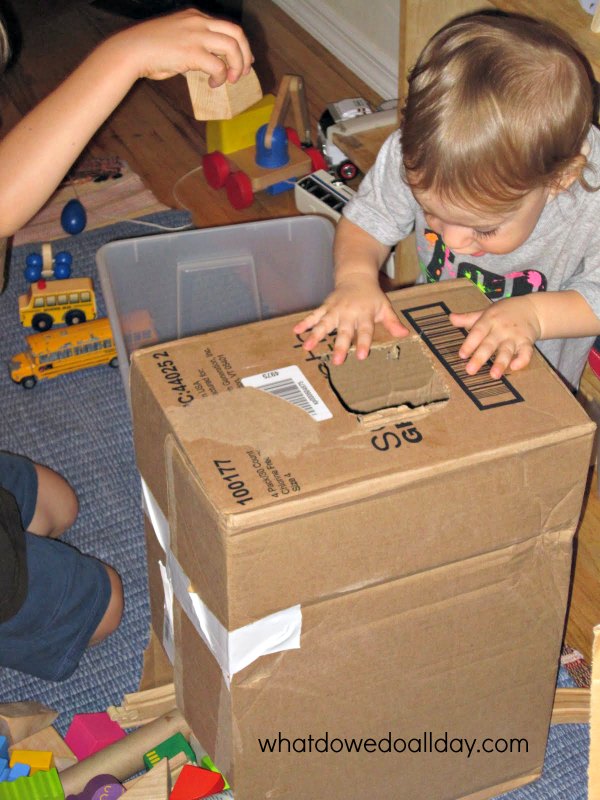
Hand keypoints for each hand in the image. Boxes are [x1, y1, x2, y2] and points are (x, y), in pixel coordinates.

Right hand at [110, 9, 253, 85]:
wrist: (132, 50)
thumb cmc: (149, 50)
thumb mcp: (175, 39)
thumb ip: (193, 46)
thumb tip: (206, 65)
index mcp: (195, 16)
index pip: (227, 26)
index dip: (240, 44)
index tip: (243, 60)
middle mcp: (198, 22)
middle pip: (236, 33)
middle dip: (245, 54)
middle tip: (243, 72)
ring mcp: (196, 36)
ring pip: (232, 47)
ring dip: (237, 66)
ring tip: (232, 80)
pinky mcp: (192, 52)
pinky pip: (219, 66)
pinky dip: (221, 78)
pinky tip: (213, 84)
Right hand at [293, 276, 408, 364]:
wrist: (356, 276)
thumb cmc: (371, 296)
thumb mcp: (384, 307)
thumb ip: (392, 322)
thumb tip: (405, 335)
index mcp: (364, 314)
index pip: (365, 331)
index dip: (363, 343)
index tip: (361, 356)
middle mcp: (348, 313)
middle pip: (344, 331)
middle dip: (340, 346)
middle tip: (337, 360)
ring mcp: (335, 310)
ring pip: (325, 324)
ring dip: (316, 335)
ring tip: (307, 347)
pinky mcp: (325, 307)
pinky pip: (314, 315)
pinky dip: (305, 322)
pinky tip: (296, 331)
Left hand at [449, 296, 541, 378]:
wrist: (532, 308)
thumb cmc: (504, 312)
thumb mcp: (486, 312)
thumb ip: (469, 318)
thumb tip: (451, 318)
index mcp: (489, 320)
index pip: (478, 332)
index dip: (470, 344)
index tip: (462, 355)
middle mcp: (501, 329)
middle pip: (489, 344)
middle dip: (480, 358)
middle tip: (470, 370)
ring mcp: (515, 336)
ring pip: (507, 351)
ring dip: (500, 363)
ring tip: (494, 375)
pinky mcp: (527, 342)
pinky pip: (526, 352)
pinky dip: (522, 360)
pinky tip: (514, 367)